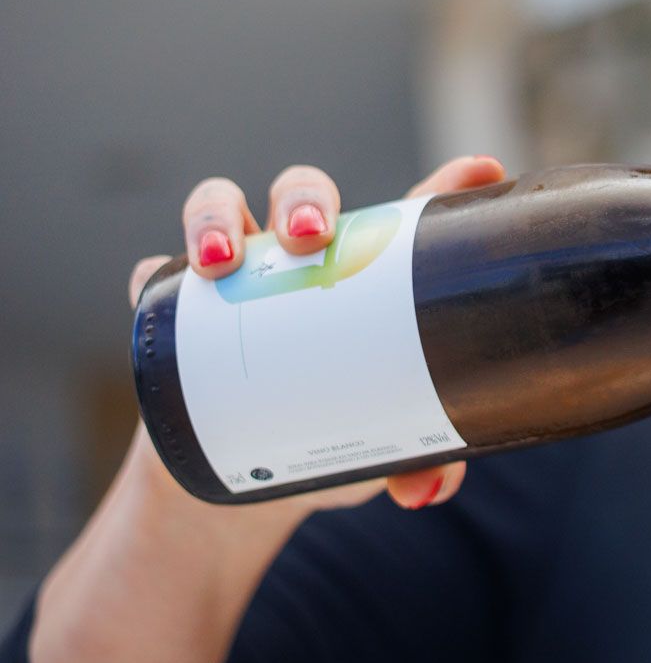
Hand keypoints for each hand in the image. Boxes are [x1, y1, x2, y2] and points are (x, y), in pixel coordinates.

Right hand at [128, 154, 507, 512]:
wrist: (247, 484)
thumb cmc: (332, 442)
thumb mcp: (379, 448)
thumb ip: (416, 466)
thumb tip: (424, 491)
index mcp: (364, 271)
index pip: (404, 214)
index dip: (443, 185)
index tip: (482, 171)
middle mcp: (298, 257)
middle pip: (300, 192)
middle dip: (304, 198)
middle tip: (310, 236)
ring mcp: (234, 275)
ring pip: (218, 205)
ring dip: (214, 217)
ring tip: (222, 259)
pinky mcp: (175, 309)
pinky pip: (155, 272)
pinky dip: (155, 270)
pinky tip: (161, 281)